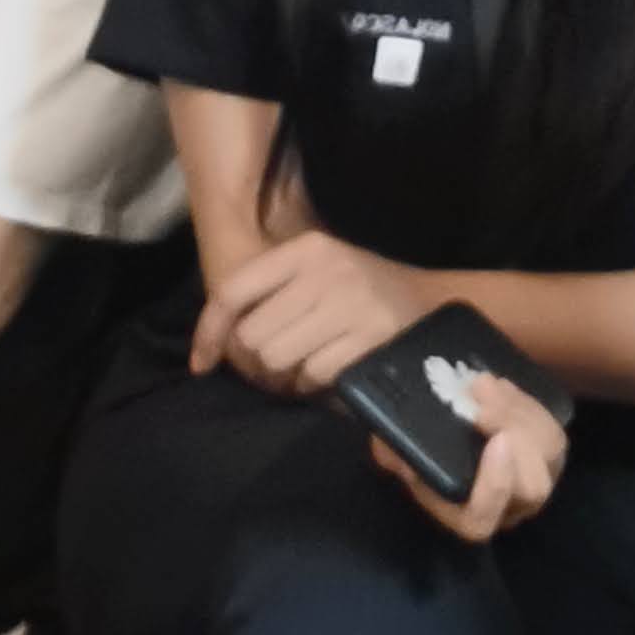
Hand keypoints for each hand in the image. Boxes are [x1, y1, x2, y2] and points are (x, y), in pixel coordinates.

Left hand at [190, 230, 439, 398]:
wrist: (432, 304)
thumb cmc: (360, 295)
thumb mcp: (317, 276)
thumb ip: (267, 297)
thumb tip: (208, 348)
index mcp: (306, 250)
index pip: (233, 291)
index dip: (209, 332)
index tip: (202, 365)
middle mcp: (326, 270)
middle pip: (252, 336)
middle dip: (261, 360)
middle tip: (285, 360)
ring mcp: (350, 303)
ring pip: (278, 359)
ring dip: (288, 375)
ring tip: (311, 364)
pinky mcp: (369, 336)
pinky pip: (312, 375)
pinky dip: (316, 384)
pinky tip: (335, 371)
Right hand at [384, 367, 565, 545]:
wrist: (437, 413)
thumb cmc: (411, 437)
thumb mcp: (390, 444)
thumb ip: (393, 453)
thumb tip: (407, 462)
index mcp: (464, 517)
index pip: (483, 519)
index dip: (494, 487)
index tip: (496, 440)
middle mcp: (505, 507)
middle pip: (532, 488)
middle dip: (513, 436)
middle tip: (481, 395)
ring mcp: (533, 479)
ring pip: (548, 454)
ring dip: (518, 413)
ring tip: (484, 384)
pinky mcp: (546, 453)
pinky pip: (551, 431)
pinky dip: (527, 404)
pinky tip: (500, 386)